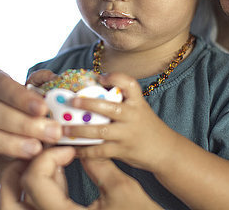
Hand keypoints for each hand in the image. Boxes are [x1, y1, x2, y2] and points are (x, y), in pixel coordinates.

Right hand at [0, 68, 61, 186]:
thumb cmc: (6, 108)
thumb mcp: (20, 93)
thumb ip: (37, 86)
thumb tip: (53, 79)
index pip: (0, 84)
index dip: (21, 97)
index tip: (43, 108)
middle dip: (23, 123)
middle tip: (51, 133)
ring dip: (6, 144)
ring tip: (34, 150)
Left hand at [0, 147, 161, 209]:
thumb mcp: (122, 190)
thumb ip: (97, 163)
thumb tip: (78, 142)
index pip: (33, 181)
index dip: (48, 156)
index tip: (70, 149)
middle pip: (8, 200)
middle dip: (22, 169)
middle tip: (44, 152)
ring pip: (15, 207)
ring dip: (27, 181)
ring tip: (51, 162)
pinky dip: (39, 191)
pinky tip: (58, 176)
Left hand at [64, 72, 178, 172]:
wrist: (165, 150)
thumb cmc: (145, 125)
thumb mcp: (138, 107)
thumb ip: (120, 99)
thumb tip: (90, 86)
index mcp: (137, 102)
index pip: (129, 84)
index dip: (115, 77)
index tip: (100, 77)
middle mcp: (133, 116)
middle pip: (110, 108)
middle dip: (89, 104)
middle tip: (72, 101)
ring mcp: (127, 134)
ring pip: (101, 132)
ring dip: (80, 130)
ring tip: (64, 128)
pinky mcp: (122, 151)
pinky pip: (100, 151)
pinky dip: (84, 150)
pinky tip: (73, 148)